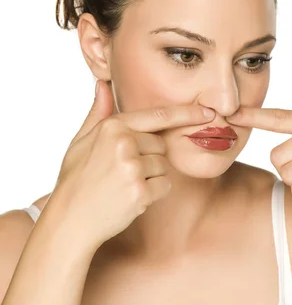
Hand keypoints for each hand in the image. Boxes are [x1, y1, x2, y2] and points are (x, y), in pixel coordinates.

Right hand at [45, 81, 215, 248]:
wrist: (70, 219)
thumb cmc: (77, 179)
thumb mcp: (80, 141)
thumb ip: (98, 113)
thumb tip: (104, 84)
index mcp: (112, 127)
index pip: (159, 116)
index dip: (187, 113)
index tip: (208, 112)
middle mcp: (124, 143)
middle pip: (162, 145)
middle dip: (150, 157)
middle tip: (122, 172)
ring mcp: (133, 168)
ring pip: (164, 166)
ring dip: (150, 177)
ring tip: (122, 185)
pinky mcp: (140, 192)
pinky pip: (164, 186)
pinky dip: (153, 194)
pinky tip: (129, 198)